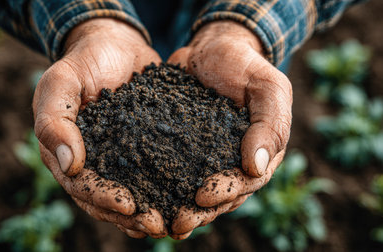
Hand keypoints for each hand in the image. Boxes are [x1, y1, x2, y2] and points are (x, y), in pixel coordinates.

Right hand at [33, 18, 165, 237]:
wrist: (115, 44)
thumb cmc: (84, 60)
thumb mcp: (61, 81)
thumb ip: (55, 120)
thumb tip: (69, 165)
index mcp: (65, 152)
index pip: (81, 186)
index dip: (103, 199)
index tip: (130, 207)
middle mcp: (92, 161)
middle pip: (106, 199)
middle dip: (130, 215)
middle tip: (157, 225)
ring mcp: (118, 157)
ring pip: (131, 193)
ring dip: (149, 212)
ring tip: (173, 223)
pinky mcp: (144, 148)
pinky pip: (152, 175)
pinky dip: (164, 191)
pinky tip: (182, 201)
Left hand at [168, 21, 291, 238]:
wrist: (212, 48)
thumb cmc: (246, 66)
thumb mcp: (269, 88)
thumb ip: (270, 125)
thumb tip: (255, 167)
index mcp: (256, 155)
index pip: (243, 183)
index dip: (225, 193)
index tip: (203, 195)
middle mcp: (228, 162)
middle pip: (216, 197)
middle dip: (197, 213)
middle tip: (176, 224)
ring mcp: (201, 158)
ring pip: (189, 191)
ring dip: (174, 208)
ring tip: (155, 222)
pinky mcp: (177, 148)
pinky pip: (167, 170)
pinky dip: (156, 186)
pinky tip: (139, 196)